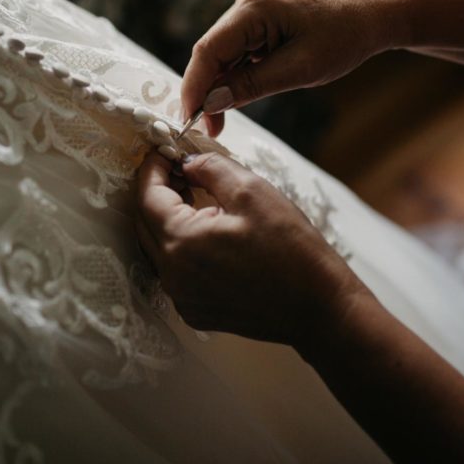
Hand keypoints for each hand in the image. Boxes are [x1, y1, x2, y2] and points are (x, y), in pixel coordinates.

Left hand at [134, 151, 363, 345]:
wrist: (319, 307)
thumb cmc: (291, 248)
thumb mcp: (252, 190)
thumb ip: (209, 168)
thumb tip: (185, 163)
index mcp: (181, 242)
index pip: (147, 197)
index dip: (152, 168)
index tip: (165, 151)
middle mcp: (173, 275)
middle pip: (144, 224)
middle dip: (156, 193)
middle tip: (179, 171)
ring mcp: (182, 297)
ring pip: (158, 249)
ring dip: (168, 220)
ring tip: (195, 198)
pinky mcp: (196, 311)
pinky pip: (174, 272)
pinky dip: (181, 248)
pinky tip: (208, 233)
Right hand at [181, 0, 403, 136]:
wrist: (373, 15)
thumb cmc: (344, 39)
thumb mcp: (300, 70)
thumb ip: (252, 85)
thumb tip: (211, 103)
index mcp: (256, 6)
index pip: (208, 50)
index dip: (194, 87)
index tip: (188, 120)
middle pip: (211, 50)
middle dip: (206, 91)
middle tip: (209, 130)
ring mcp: (251, 4)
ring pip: (222, 51)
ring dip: (220, 84)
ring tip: (220, 121)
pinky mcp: (258, 14)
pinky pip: (236, 47)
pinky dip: (235, 73)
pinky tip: (236, 95)